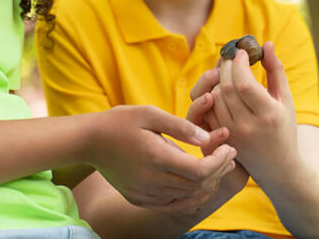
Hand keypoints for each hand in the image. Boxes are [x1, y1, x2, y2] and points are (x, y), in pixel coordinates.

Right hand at [88, 105, 236, 208]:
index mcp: (157, 158)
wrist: (89, 141)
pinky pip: (173, 205)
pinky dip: (190, 196)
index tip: (229, 147)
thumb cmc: (120, 122)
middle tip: (229, 154)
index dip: (220, 161)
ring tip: (218, 168)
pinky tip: (197, 184)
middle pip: (198, 186)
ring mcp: (146, 194)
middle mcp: (153, 181)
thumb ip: (180, 126)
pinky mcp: (140, 199)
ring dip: (208, 185)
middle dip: (219, 170)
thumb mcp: (149, 114)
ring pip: (188, 198)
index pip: (200, 171)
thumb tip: (208, 137)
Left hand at [207, 42, 299, 180]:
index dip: (239, 64)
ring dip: (217, 79)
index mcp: (268, 115)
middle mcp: (248, 126)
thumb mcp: (285, 100)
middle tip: (231, 55)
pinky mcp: (221, 139)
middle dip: (226, 66)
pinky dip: (211, 95)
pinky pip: (208, 111)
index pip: (244, 83)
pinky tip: (220, 86)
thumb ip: (276, 71)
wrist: (278, 167)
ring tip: (226, 69)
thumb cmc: (284, 128)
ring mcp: (232, 134)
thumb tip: (267, 44)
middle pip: (226, 88)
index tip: (241, 51)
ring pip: (214, 98)